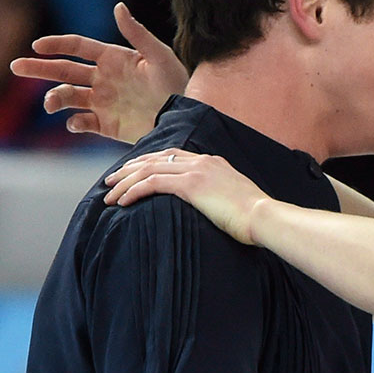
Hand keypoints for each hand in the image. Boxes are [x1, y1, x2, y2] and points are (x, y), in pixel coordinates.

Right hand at [10, 1, 188, 143]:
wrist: (185, 118)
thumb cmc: (177, 83)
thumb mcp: (159, 56)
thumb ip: (137, 34)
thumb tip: (118, 6)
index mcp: (112, 58)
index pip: (77, 47)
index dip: (56, 44)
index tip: (37, 46)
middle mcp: (102, 78)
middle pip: (63, 71)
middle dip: (39, 68)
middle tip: (16, 66)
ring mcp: (102, 102)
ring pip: (67, 97)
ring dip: (54, 99)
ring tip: (51, 104)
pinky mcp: (106, 124)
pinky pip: (82, 123)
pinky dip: (74, 123)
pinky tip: (74, 122)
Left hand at [104, 148, 268, 244]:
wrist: (264, 217)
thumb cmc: (254, 218)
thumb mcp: (236, 201)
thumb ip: (220, 197)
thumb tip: (212, 209)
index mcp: (213, 162)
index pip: (172, 155)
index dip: (147, 163)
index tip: (132, 173)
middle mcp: (202, 161)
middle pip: (155, 158)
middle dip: (128, 169)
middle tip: (110, 181)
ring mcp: (196, 170)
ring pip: (148, 169)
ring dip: (125, 182)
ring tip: (109, 195)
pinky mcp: (190, 184)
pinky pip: (152, 183)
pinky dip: (133, 191)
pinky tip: (122, 202)